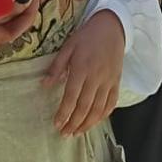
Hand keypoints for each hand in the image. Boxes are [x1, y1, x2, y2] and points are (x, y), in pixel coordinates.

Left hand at [44, 9, 124, 134]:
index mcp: (81, 68)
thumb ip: (56, 67)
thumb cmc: (87, 36)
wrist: (112, 27)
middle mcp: (96, 77)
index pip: (71, 96)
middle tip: (64, 134)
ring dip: (87, 123)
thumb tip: (44, 85)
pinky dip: (104, 115)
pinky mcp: (117, 82)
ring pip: (98, 109)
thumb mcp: (68, 46)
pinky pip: (111, 103)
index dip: (64, 113)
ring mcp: (108, 81)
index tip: (56, 124)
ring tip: (77, 132)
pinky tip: (95, 122)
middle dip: (74, 123)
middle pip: (85, 107)